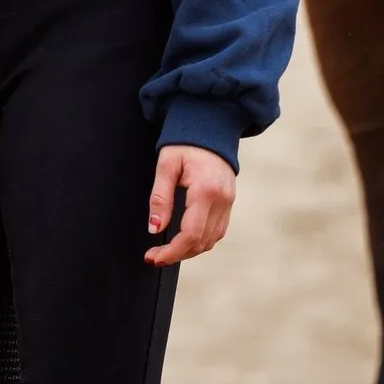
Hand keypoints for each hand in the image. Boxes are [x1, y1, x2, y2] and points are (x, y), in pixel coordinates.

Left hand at [144, 143, 235, 264]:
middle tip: (154, 256)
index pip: (191, 234)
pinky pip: (217, 231)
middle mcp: (222, 200)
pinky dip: (200, 240)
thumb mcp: (166, 165)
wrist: (210, 126)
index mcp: (206, 190)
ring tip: (166, 251)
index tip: (153, 257)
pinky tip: (184, 239)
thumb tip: (154, 229)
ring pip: (211, 240)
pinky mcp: (229, 202)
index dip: (172, 251)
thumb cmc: (185, 143)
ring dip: (189, 250)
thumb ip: (160, 197)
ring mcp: (229, 202)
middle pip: (202, 242)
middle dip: (177, 254)